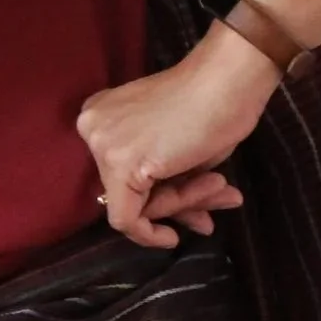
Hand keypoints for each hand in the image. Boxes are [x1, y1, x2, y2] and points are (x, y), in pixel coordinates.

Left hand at [77, 25, 275, 251]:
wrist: (229, 82)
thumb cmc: (215, 108)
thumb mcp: (183, 152)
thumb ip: (172, 184)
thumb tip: (189, 223)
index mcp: (101, 118)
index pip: (123, 173)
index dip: (162, 195)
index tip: (195, 205)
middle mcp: (91, 128)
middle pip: (127, 190)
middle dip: (176, 204)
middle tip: (220, 200)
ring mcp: (101, 145)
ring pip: (133, 206)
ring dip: (184, 205)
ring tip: (224, 190)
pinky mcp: (118, 163)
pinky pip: (127, 217)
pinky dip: (151, 233)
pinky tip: (173, 238)